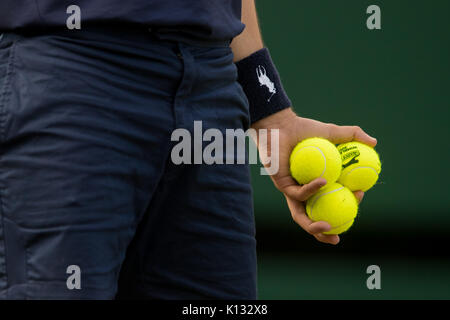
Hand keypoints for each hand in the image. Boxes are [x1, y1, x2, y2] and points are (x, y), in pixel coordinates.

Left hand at [252, 108, 376, 244]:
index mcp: (317, 185)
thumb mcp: (332, 132)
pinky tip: (324, 182)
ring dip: (313, 226)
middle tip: (338, 237)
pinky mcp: (282, 185)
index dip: (346, 205)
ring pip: (301, 215)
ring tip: (328, 227)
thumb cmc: (305, 130)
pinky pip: (297, 193)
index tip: (359, 195)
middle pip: (315, 218)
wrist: (281, 125)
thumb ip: (352, 136)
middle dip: (325, 234)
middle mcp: (304, 192)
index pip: (333, 202)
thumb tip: (374, 142)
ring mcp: (291, 190)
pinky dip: (311, 190)